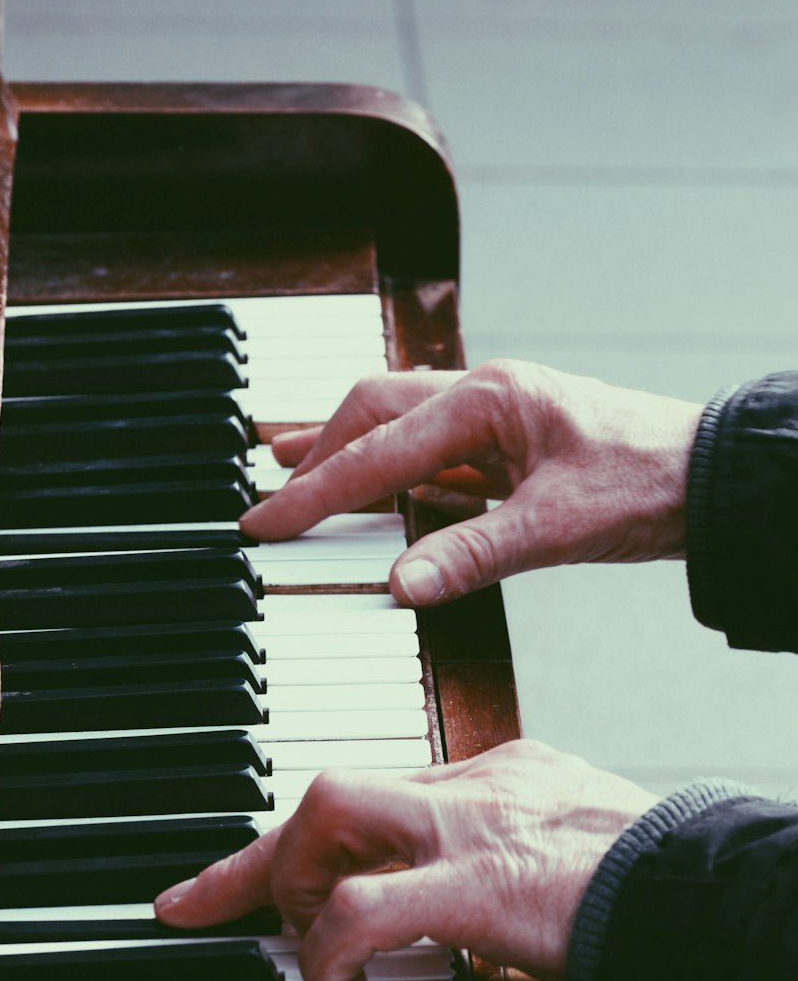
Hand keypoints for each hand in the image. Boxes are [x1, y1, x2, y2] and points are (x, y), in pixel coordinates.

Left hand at [154, 740, 654, 980]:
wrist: (702, 896)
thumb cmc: (642, 893)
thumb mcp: (556, 864)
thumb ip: (494, 882)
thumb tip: (450, 939)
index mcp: (492, 778)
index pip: (372, 789)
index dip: (303, 834)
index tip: (244, 873)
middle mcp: (472, 786)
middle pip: (331, 789)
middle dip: (265, 855)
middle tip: (216, 906)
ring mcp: (472, 827)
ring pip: (330, 813)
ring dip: (295, 885)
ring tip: (308, 946)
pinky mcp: (477, 883)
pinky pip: (365, 907)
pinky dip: (332, 949)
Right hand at [242, 360, 701, 605]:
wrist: (714, 478)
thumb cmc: (650, 482)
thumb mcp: (557, 527)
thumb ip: (472, 554)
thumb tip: (399, 584)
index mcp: (488, 399)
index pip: (376, 449)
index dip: (314, 491)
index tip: (265, 520)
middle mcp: (483, 395)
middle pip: (372, 411)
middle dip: (316, 452)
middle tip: (270, 494)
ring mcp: (496, 416)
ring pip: (396, 424)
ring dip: (346, 450)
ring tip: (292, 468)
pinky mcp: (509, 444)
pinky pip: (430, 451)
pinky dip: (389, 469)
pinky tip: (373, 490)